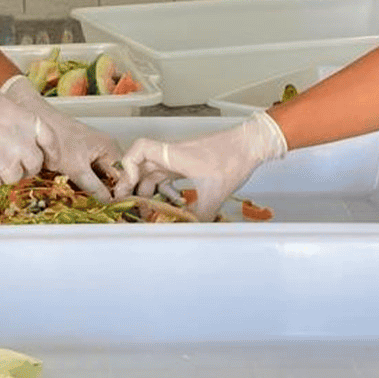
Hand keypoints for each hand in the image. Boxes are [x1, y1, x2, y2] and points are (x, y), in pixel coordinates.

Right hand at [0, 56, 44, 191]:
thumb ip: (13, 122)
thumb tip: (16, 140)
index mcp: (25, 119)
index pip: (51, 142)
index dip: (49, 153)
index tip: (47, 159)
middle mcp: (19, 141)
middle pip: (34, 166)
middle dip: (23, 166)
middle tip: (4, 159)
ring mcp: (2, 159)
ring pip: (13, 179)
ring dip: (1, 173)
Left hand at [0, 76, 123, 200]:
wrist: (38, 126)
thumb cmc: (57, 139)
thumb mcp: (77, 168)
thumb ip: (95, 187)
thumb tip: (109, 201)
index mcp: (111, 148)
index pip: (124, 175)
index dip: (119, 192)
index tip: (113, 205)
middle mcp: (105, 148)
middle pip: (112, 176)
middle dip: (106, 191)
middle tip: (99, 205)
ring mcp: (93, 151)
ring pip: (99, 176)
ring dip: (93, 187)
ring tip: (87, 197)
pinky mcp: (82, 155)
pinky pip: (88, 172)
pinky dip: (84, 180)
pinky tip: (76, 187)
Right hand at [117, 111, 286, 220]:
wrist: (251, 144)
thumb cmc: (231, 160)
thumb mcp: (215, 193)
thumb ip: (200, 215)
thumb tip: (189, 233)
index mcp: (172, 155)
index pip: (139, 149)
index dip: (128, 166)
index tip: (132, 186)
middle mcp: (172, 154)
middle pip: (141, 165)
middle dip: (132, 185)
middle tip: (127, 205)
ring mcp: (180, 158)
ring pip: (154, 172)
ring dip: (148, 188)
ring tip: (146, 209)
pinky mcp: (190, 162)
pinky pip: (168, 174)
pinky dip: (164, 187)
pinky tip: (170, 203)